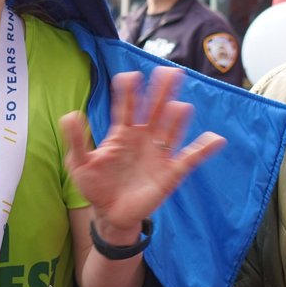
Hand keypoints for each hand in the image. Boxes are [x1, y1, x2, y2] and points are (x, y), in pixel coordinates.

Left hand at [60, 67, 225, 235]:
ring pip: (171, 129)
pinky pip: (189, 158)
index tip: (130, 76)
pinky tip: (215, 139)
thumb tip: (70, 115)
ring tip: (181, 106)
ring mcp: (158, 154)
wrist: (110, 215)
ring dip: (177, 117)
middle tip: (170, 71)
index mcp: (122, 133)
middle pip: (155, 109)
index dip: (129, 90)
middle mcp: (143, 138)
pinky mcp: (170, 173)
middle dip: (162, 91)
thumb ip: (77, 140)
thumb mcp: (79, 164)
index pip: (127, 105)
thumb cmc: (96, 186)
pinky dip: (203, 149)